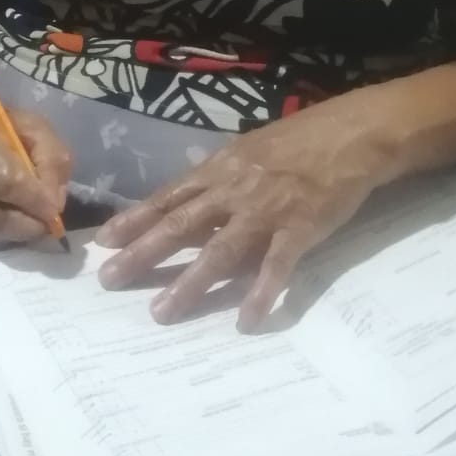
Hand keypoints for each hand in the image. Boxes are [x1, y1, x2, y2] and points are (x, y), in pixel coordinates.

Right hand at [0, 90, 70, 246]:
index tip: (54, 212)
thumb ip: (51, 159)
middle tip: (45, 224)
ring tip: (27, 223)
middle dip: (28, 227)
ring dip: (13, 234)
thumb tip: (54, 203)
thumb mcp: (31, 125)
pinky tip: (5, 223)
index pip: (9, 183)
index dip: (35, 203)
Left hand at [95, 108, 378, 329]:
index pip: (168, 197)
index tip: (104, 242)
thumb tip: (185, 199)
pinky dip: (261, 293)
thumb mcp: (248, 150)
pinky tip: (246, 320)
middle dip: (144, 253)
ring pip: (220, 251)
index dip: (135, 220)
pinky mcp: (301, 228)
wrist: (351, 134)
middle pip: (181, 225)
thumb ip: (217, 176)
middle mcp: (235, 190)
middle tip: (111, 279)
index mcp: (220, 169)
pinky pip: (277, 266)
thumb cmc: (298, 140)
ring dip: (190, 283)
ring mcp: (267, 210)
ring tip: (163, 311)